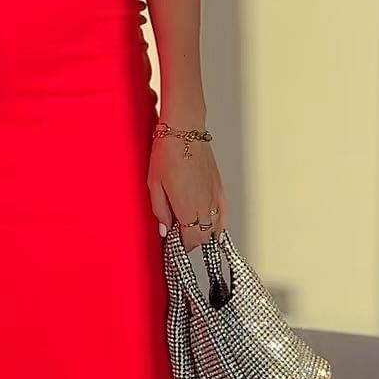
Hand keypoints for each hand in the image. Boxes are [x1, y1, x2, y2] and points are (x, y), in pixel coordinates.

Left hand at [147, 127, 227, 250]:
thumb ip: (160, 210)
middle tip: (179, 238)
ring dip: (204, 234)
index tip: (172, 244)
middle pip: (202, 237)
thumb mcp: (154, 184)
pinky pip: (224, 214)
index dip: (181, 247)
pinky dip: (220, 225)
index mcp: (186, 208)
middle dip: (191, 242)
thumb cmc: (167, 153)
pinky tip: (216, 229)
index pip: (189, 240)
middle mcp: (204, 205)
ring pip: (215, 228)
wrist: (185, 131)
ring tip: (193, 232)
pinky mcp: (219, 187)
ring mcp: (214, 197)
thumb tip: (164, 229)